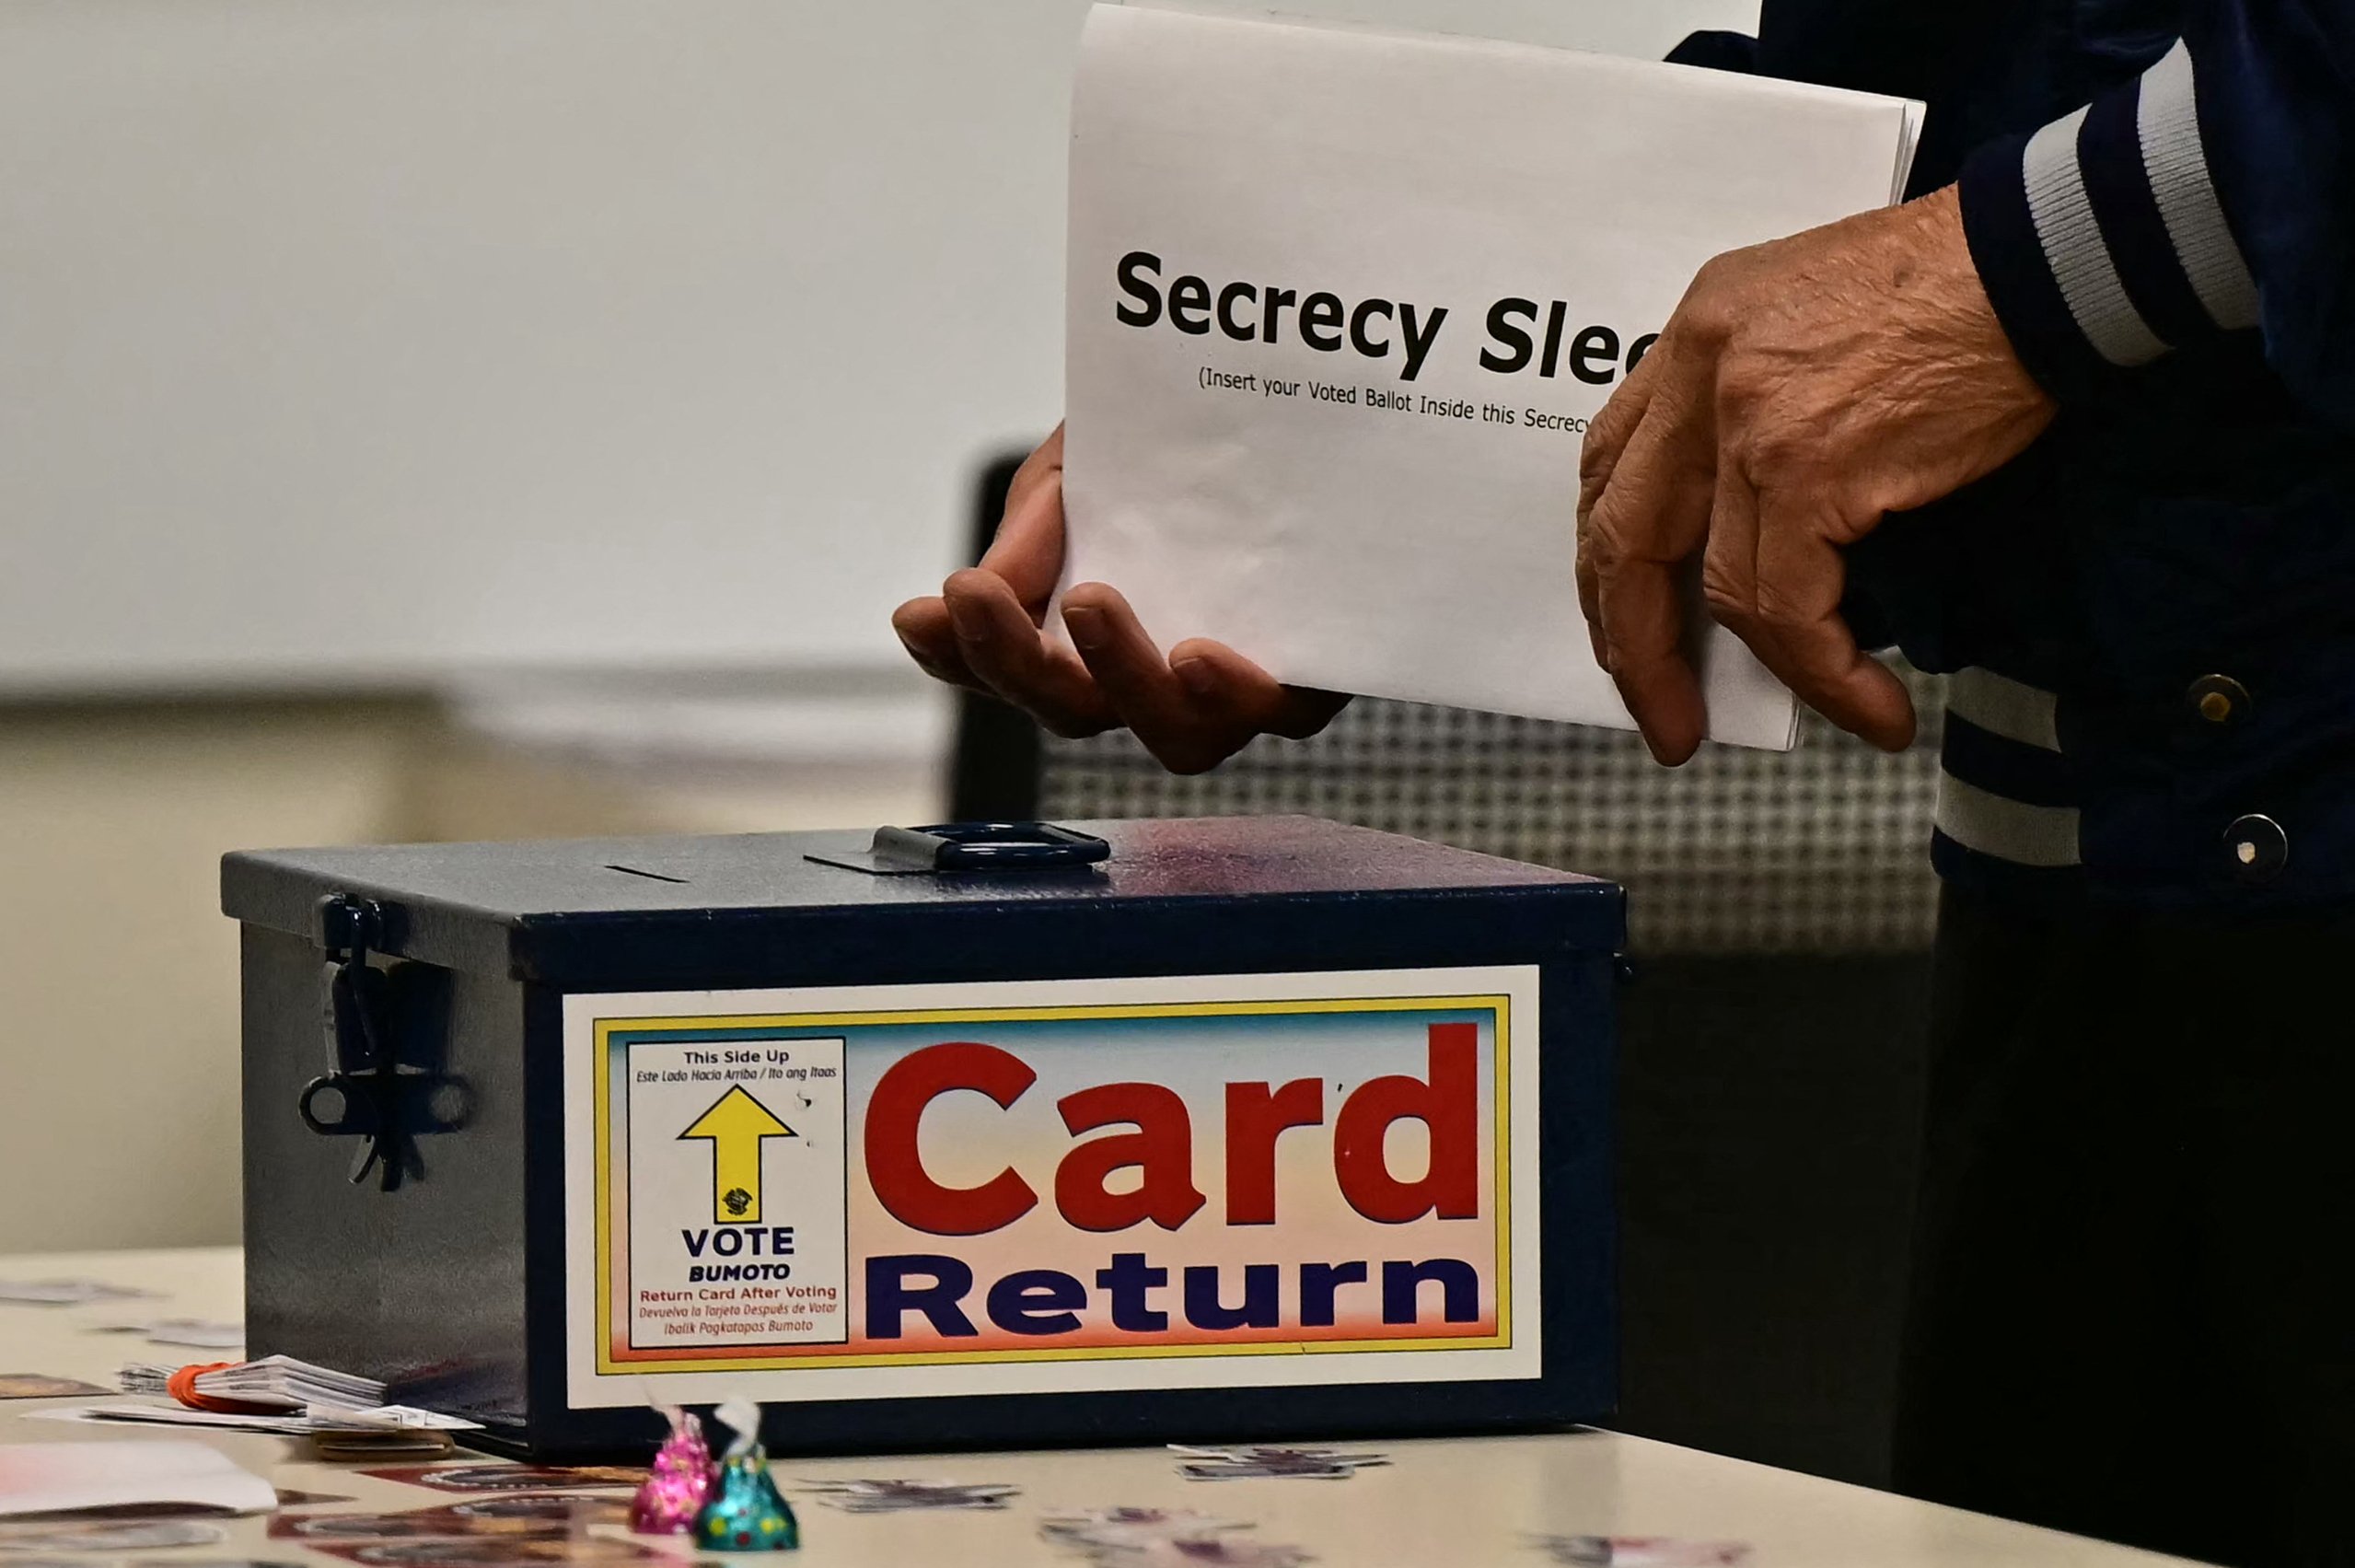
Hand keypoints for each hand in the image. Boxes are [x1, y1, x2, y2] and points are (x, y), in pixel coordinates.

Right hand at [893, 424, 1347, 773]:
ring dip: (1121, 679)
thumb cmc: (1185, 441)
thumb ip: (1041, 519)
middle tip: (977, 594)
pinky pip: (1277, 713)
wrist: (1301, 398)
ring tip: (1087, 605)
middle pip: (1074, 712)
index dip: (956, 657)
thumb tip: (989, 589)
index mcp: (1089, 631)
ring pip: (1175, 736)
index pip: (1009, 668)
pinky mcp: (1315, 674)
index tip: (919, 612)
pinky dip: (1230, 693)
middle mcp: (1158, 674)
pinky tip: (1196, 653)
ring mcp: (1236, 684)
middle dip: (1014, 661)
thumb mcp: (1090, 457)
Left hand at [1576, 184, 2055, 764]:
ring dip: (1759, 674)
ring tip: (1819, 713)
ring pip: (1717, 589)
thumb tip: (1761, 511)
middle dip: (1634, 645)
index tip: (1623, 621)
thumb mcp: (1817, 307)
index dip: (1608, 557)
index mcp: (1696, 329)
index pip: (1610, 462)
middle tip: (1664, 717)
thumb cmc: (1963, 282)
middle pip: (1625, 537)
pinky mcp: (1808, 474)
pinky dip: (1827, 673)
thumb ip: (1761, 390)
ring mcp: (1746, 425)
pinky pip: (1791, 610)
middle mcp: (1701, 372)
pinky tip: (1871, 706)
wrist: (2043, 255)